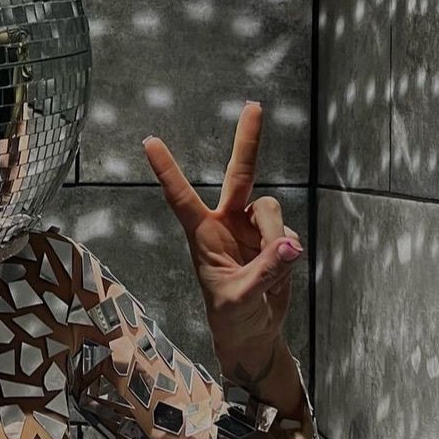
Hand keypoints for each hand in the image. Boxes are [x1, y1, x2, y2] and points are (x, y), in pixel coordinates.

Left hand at [144, 102, 303, 403]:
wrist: (254, 334)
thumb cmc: (232, 318)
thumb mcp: (240, 299)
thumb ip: (264, 272)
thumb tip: (290, 245)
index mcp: (202, 234)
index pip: (180, 197)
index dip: (167, 169)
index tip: (148, 140)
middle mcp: (228, 223)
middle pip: (240, 173)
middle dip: (248, 140)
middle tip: (253, 104)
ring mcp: (253, 228)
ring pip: (273, 212)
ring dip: (276, 242)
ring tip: (268, 277)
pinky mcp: (276, 239)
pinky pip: (289, 238)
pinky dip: (287, 260)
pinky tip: (277, 280)